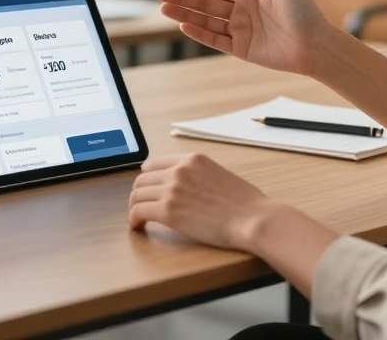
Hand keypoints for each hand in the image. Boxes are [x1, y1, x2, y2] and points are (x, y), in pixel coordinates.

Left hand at [128, 153, 276, 249]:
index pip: (154, 163)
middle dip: (140, 194)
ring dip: (135, 207)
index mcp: (192, 159)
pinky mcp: (168, 211)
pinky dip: (134, 220)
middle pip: (142, 179)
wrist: (252, 218)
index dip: (147, 178)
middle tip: (142, 207)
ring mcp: (172, 189)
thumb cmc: (245, 203)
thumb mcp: (219, 174)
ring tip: (139, 219)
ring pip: (137, 195)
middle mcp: (179, 170)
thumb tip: (187, 186)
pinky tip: (138, 227)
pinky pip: (138, 212)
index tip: (147, 189)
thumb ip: (198, 175)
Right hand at [156, 0, 331, 75]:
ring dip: (184, 13)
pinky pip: (216, 39)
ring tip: (163, 8)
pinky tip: (183, 24)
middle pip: (205, 3)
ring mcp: (240, 31)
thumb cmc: (305, 12)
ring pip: (206, 20)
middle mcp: (242, 11)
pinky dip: (199, 32)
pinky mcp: (242, 49)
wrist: (316, 45)